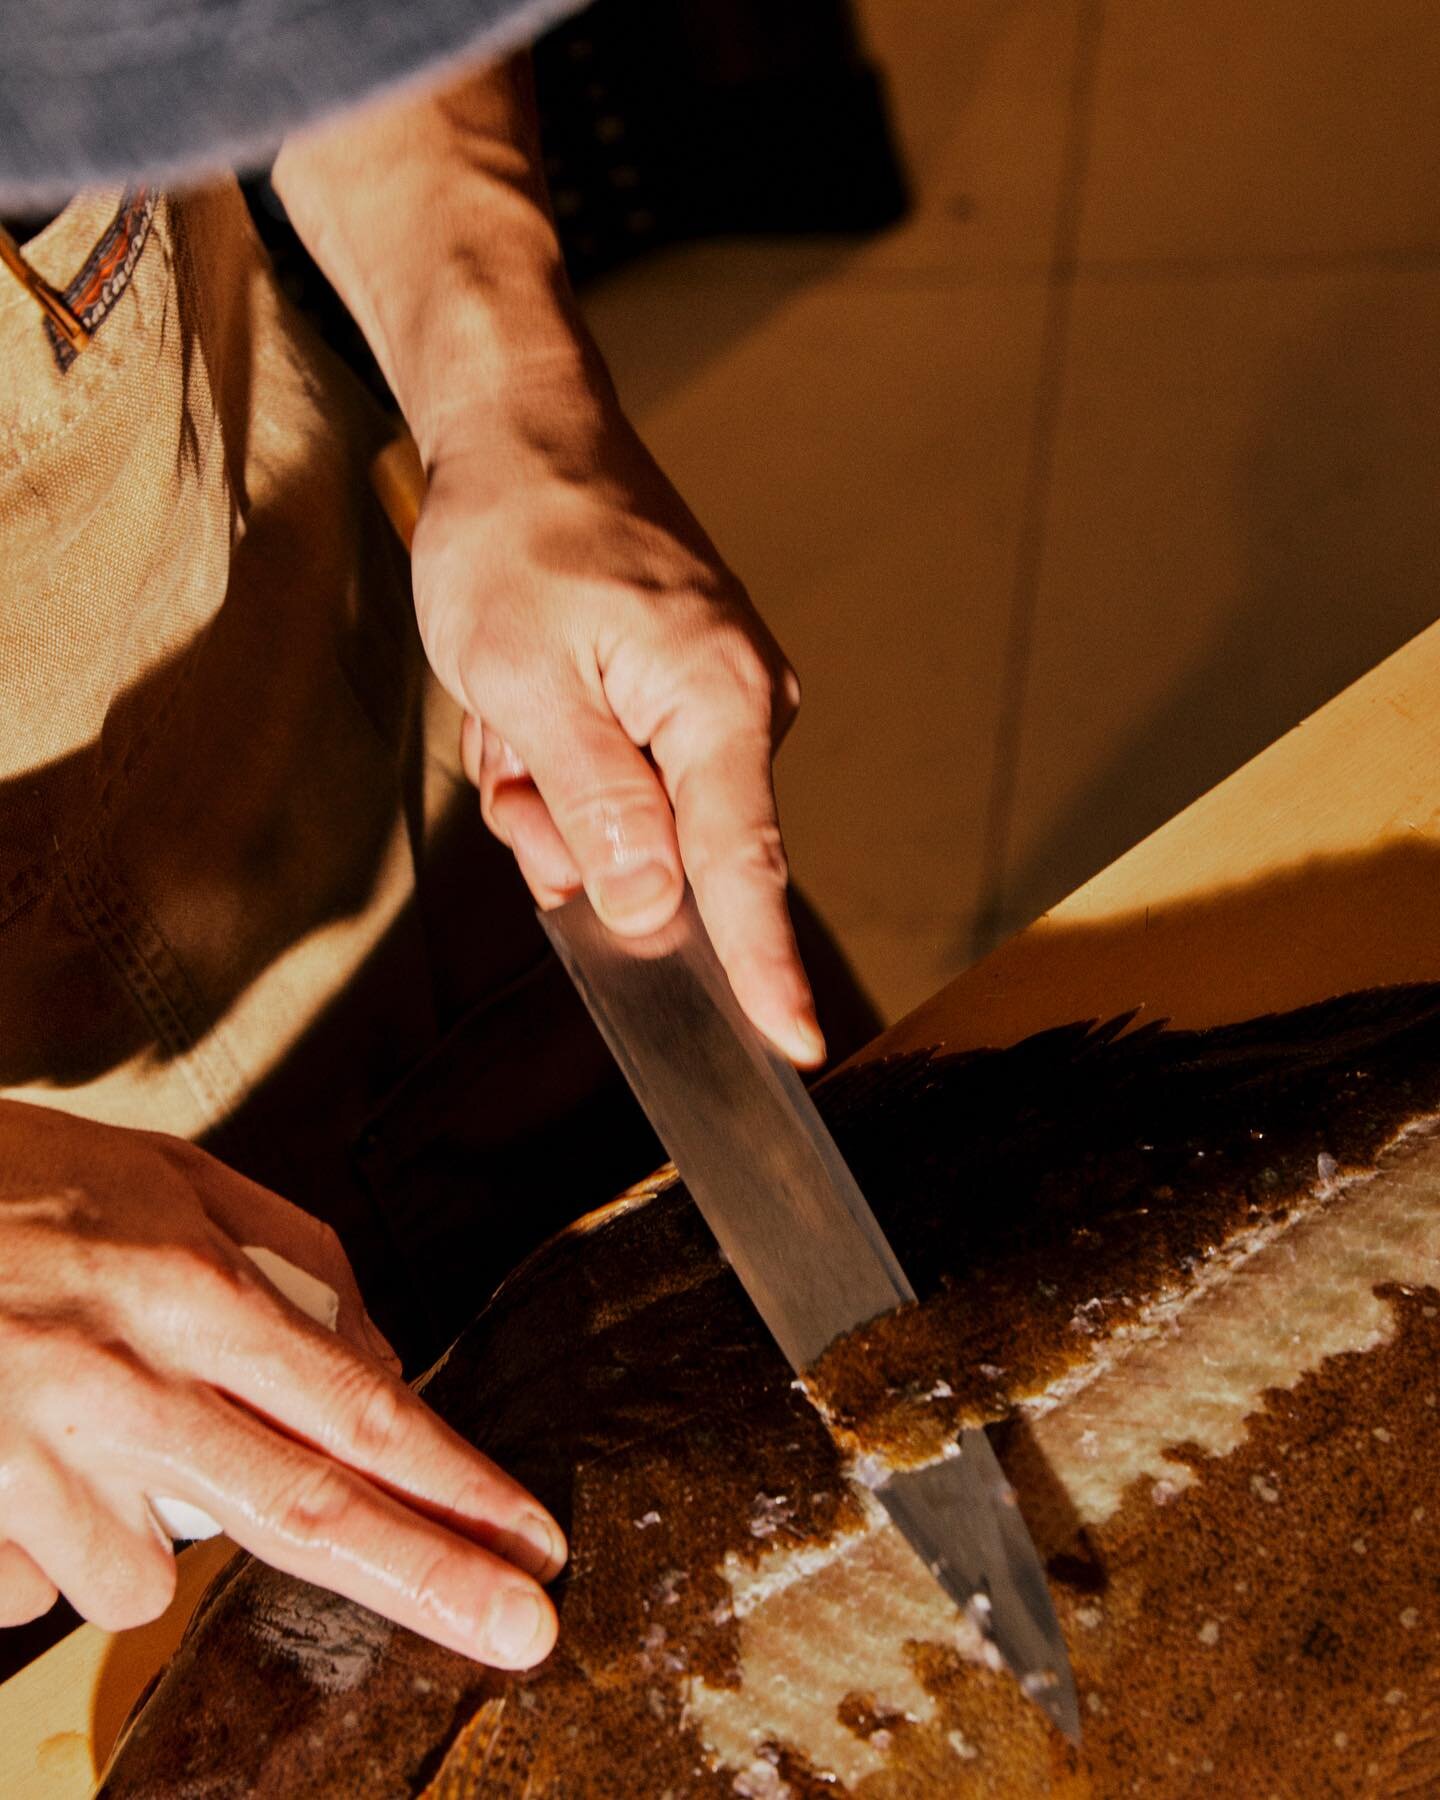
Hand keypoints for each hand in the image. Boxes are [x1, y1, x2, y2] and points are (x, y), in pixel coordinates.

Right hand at [0, 1101, 564, 1666]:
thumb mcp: (174, 1176)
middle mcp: (120, 1380)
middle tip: (518, 1630)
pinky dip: (58, 1541)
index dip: (451, 1479)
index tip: (527, 1537)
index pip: (352, 1405)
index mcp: (186, 1285)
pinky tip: (23, 1458)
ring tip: (100, 1436)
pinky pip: (44, 1584)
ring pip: (149, 1577)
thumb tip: (380, 1360)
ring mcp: (29, 1460)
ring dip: (160, 1534)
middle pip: (302, 1509)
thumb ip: (294, 1262)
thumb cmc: (18, 1184)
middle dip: (426, 1578)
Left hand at [410, 379, 825, 1066]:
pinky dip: (556, 758)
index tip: (793, 1043)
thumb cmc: (518, 536)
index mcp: (720, 700)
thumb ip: (596, 805)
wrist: (524, 433)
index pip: (746, 863)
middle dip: (569, 830)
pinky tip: (529, 700)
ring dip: (549, 788)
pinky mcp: (681, 698)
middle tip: (510, 754)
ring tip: (512, 705)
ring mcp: (713, 703)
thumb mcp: (526, 680)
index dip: (762, 964)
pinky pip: (615, 778)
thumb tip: (650, 904)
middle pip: (666, 855)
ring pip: (627, 822)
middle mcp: (740, 707)